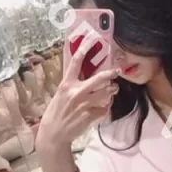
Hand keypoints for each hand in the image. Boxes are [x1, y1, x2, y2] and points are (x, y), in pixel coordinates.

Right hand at [36, 44, 118, 158]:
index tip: (93, 38)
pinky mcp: (90, 115)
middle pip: (99, 78)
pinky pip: (105, 108)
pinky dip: (106, 107)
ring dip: (112, 91)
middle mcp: (76, 92)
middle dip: (111, 74)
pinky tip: (102, 107)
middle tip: (117, 71)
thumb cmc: (57, 112)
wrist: (54, 134)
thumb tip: (87, 72)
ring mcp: (84, 104)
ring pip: (106, 93)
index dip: (85, 47)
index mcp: (66, 84)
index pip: (76, 61)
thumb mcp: (61, 93)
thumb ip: (73, 83)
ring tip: (112, 90)